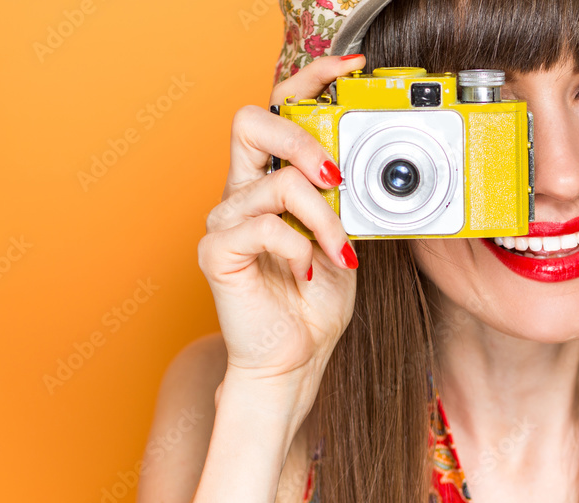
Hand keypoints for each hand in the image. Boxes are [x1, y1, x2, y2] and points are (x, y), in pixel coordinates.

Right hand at [199, 55, 365, 394]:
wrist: (295, 358)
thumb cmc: (314, 302)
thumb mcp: (344, 237)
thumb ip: (344, 200)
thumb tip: (363, 164)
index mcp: (270, 183)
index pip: (277, 112)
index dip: (309, 80)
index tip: (349, 68)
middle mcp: (242, 195)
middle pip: (251, 124)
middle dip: (302, 140)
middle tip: (335, 175)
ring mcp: (225, 222)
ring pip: (278, 187)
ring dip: (324, 220)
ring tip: (338, 252)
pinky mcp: (216, 252)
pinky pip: (263, 228)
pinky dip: (299, 248)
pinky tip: (308, 271)